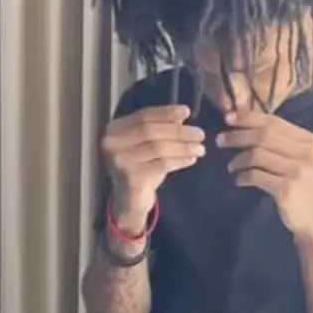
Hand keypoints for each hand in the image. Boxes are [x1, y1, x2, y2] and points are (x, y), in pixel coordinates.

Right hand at [102, 105, 204, 230]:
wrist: (129, 201)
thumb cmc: (140, 169)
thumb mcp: (148, 146)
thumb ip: (160, 129)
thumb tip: (182, 115)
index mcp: (114, 130)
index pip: (143, 116)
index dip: (166, 113)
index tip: (187, 111)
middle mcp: (112, 143)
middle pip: (151, 131)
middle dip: (179, 131)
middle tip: (200, 134)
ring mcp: (120, 161)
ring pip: (158, 148)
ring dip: (183, 147)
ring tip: (200, 148)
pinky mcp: (131, 177)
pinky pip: (162, 164)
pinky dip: (180, 161)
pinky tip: (192, 160)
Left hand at [217, 111, 312, 238]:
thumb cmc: (301, 185)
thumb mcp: (298, 159)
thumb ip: (279, 141)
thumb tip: (243, 122)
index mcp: (307, 141)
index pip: (273, 122)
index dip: (248, 118)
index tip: (228, 118)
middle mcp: (304, 153)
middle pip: (263, 136)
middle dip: (237, 136)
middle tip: (220, 140)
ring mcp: (296, 171)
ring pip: (257, 155)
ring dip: (238, 159)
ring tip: (231, 166)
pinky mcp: (286, 189)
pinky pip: (256, 175)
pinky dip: (243, 176)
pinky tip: (239, 180)